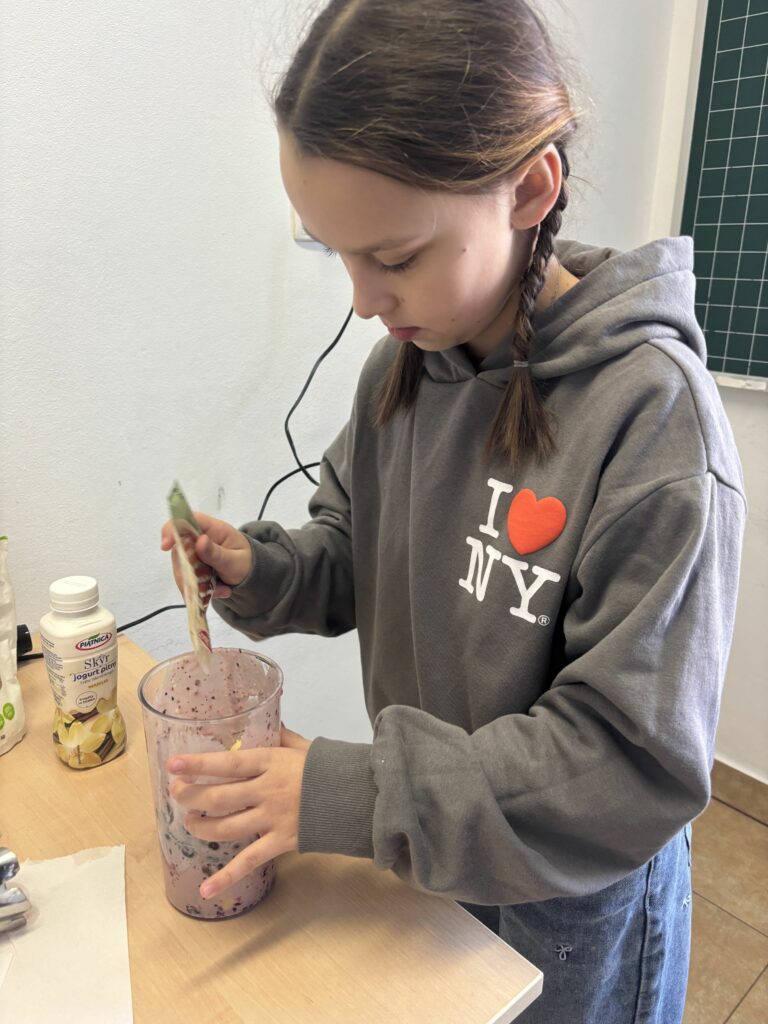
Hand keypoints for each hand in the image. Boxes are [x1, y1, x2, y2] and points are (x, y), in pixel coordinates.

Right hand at [160, 511, 252, 598]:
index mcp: (213, 529)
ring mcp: (194, 552)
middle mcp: (199, 538)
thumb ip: (217, 553)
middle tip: (205, 587)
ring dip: (195, 584)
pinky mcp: (192, 566)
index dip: (172, 529)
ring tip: (222, 590)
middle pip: (178, 548)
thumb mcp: (236, 560)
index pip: (187, 519)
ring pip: (180, 567)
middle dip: (186, 571)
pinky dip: (199, 590)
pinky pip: (186, 579)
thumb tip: (200, 541)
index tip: (166, 546)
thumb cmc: (246, 562)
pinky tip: (220, 591)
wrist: (252, 574)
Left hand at [167, 725, 310, 899]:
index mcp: (270, 763)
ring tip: (190, 823)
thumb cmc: (327, 768)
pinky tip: (206, 889)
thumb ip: (279, 736)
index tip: (173, 764)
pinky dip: (226, 877)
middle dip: (191, 796)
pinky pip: (248, 862)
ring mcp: (272, 818)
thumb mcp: (302, 746)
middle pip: (219, 796)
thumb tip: (264, 720)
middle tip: (177, 793)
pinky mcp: (280, 842)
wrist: (356, 797)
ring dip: (200, 827)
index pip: (228, 763)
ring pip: (225, 828)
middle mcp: (266, 791)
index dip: (199, 764)